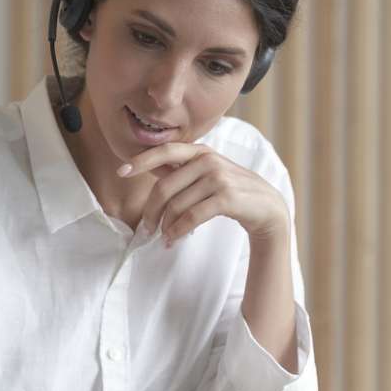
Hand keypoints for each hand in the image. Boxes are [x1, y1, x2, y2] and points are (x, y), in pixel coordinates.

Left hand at [118, 143, 289, 243]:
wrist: (267, 207)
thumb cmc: (232, 191)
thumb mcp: (208, 173)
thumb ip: (181, 169)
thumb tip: (147, 164)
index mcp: (201, 151)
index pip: (165, 151)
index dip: (141, 160)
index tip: (122, 171)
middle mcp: (208, 160)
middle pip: (165, 187)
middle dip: (150, 211)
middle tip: (145, 228)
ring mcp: (218, 178)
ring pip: (176, 205)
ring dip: (165, 226)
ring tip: (162, 237)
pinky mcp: (226, 198)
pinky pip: (191, 217)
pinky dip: (178, 231)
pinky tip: (174, 239)